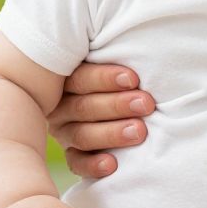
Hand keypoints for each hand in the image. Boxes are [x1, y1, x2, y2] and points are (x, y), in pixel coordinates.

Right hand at [49, 62, 154, 180]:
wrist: (120, 109)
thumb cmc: (124, 79)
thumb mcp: (114, 65)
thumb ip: (117, 61)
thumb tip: (142, 42)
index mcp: (66, 78)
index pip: (80, 78)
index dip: (105, 78)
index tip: (133, 79)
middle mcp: (61, 105)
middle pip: (83, 107)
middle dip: (116, 105)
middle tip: (145, 104)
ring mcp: (65, 132)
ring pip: (82, 134)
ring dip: (112, 133)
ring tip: (140, 131)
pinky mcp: (72, 155)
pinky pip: (77, 163)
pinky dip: (93, 165)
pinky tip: (112, 165)